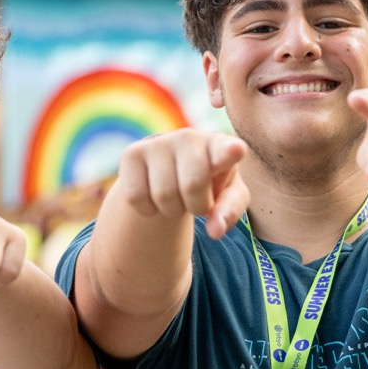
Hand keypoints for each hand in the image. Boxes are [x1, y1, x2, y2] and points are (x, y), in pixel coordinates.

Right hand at [112, 129, 249, 239]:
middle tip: (197, 201)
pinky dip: (147, 208)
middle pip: (193, 185)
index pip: (225, 149)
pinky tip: (154, 195)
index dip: (229, 152)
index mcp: (220, 146)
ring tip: (177, 197)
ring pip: (163, 194)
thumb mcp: (228, 197)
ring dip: (172, 209)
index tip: (236, 150)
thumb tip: (215, 231)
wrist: (174, 170)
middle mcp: (189, 137)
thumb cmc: (210, 185)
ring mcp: (159, 143)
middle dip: (196, 205)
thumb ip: (229, 212)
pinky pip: (135, 196)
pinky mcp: (131, 153)